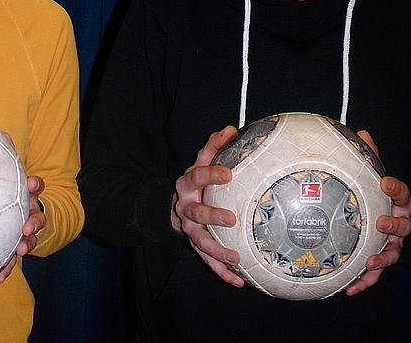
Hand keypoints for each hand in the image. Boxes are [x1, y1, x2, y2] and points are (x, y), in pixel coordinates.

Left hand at [0, 175, 45, 284]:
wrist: (2, 217)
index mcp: (25, 197)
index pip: (35, 187)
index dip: (35, 185)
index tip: (31, 184)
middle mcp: (28, 214)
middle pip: (38, 217)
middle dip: (34, 223)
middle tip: (26, 228)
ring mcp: (23, 233)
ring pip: (29, 241)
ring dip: (25, 247)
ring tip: (19, 253)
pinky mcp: (13, 250)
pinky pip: (11, 260)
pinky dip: (6, 269)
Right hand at [172, 126, 244, 287]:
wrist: (172, 205)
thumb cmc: (194, 182)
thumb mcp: (200, 163)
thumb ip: (213, 147)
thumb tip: (230, 129)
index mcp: (187, 185)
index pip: (196, 176)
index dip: (210, 175)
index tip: (227, 173)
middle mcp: (185, 208)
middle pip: (195, 213)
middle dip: (212, 217)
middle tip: (231, 219)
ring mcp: (188, 229)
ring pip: (200, 242)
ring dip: (217, 252)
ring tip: (235, 258)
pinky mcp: (195, 245)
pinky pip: (207, 261)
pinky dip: (222, 272)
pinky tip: (238, 280)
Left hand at [345, 130, 410, 295]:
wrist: (392, 220)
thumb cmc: (378, 194)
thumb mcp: (375, 175)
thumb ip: (369, 156)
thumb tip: (361, 132)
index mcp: (398, 200)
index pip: (401, 191)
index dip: (394, 186)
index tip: (383, 181)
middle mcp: (400, 222)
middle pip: (404, 225)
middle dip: (394, 225)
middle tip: (381, 223)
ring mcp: (393, 244)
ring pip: (393, 253)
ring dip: (382, 259)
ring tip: (368, 262)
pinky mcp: (382, 260)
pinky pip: (376, 275)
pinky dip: (365, 281)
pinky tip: (349, 288)